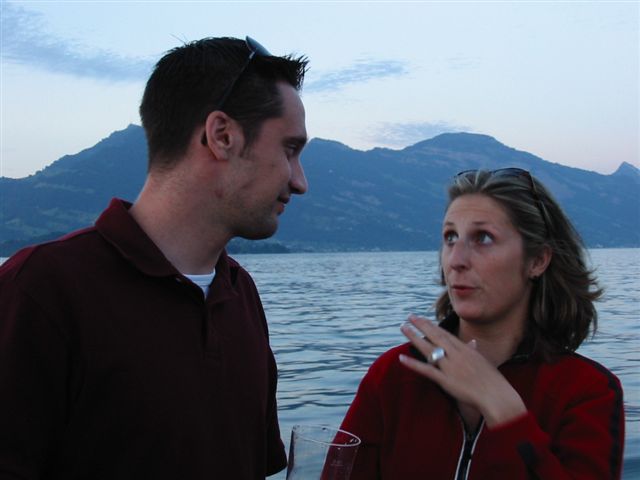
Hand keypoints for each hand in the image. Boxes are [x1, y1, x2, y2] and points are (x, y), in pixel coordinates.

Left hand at [399, 314, 526, 426]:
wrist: (497, 395)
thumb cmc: (492, 380)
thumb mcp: (483, 361)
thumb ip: (474, 351)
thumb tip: (472, 342)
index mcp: (465, 349)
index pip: (444, 333)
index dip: (431, 325)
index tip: (421, 318)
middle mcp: (456, 354)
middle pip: (434, 336)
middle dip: (421, 325)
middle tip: (409, 316)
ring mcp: (450, 366)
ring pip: (428, 348)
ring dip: (414, 337)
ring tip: (403, 328)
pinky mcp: (446, 380)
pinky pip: (426, 370)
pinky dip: (413, 364)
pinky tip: (402, 358)